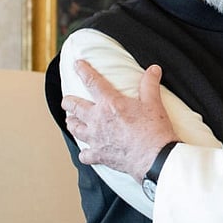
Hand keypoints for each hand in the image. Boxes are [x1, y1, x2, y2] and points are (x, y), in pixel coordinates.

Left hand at [62, 60, 178, 182]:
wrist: (154, 157)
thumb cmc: (154, 130)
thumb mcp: (154, 103)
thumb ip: (150, 84)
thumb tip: (154, 69)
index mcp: (110, 104)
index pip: (92, 82)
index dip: (83, 70)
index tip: (77, 65)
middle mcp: (98, 120)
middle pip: (74, 106)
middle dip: (68, 101)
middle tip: (67, 100)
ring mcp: (96, 138)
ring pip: (74, 128)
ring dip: (72, 123)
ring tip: (72, 120)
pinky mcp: (99, 155)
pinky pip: (84, 154)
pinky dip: (84, 152)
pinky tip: (86, 151)